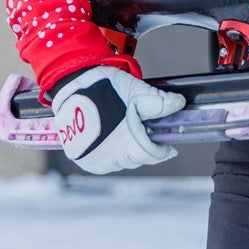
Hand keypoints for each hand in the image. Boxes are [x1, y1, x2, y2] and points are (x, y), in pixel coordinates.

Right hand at [49, 66, 184, 173]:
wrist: (70, 85)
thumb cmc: (103, 87)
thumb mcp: (136, 91)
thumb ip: (159, 102)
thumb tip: (179, 104)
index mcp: (127, 142)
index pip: (151, 155)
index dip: (162, 151)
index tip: (168, 147)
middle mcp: (110, 155)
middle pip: (136, 159)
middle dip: (145, 150)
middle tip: (148, 138)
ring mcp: (94, 158)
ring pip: (119, 163)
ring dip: (128, 154)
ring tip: (130, 138)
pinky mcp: (81, 158)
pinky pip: (103, 163)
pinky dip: (111, 156)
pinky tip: (113, 142)